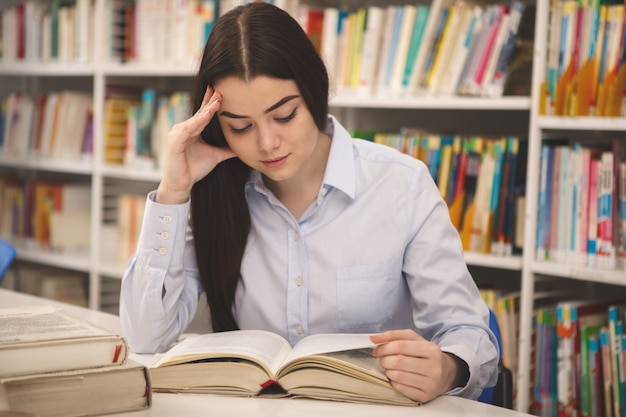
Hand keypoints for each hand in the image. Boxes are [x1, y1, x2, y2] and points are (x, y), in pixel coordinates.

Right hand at [156, 86, 235, 203]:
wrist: (182, 184)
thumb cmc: (194, 169)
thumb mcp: (215, 156)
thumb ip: (227, 150)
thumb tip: (241, 147)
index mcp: (192, 131)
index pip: (203, 114)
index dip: (211, 103)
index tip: (221, 92)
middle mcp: (183, 129)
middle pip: (199, 113)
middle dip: (209, 101)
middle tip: (219, 88)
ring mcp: (177, 134)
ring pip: (195, 120)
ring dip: (206, 110)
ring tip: (217, 101)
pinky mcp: (175, 142)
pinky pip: (188, 129)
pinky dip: (198, 122)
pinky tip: (206, 115)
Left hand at [370, 329, 465, 402]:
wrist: (446, 373)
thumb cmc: (426, 355)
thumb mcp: (414, 340)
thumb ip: (394, 336)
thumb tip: (374, 338)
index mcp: (431, 349)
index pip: (400, 346)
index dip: (384, 348)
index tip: (377, 350)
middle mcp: (434, 367)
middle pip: (398, 361)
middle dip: (384, 360)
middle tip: (383, 359)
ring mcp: (430, 383)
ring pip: (397, 376)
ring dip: (388, 371)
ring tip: (391, 368)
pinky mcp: (425, 396)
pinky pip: (400, 388)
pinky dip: (393, 382)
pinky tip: (397, 378)